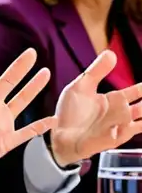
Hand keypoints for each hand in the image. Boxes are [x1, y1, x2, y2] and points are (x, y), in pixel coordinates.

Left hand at [0, 49, 54, 192]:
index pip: (8, 80)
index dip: (20, 67)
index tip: (31, 53)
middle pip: (19, 92)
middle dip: (31, 79)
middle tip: (45, 67)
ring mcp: (4, 126)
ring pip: (25, 107)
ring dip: (35, 94)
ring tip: (47, 84)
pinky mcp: (8, 142)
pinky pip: (28, 132)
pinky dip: (41, 127)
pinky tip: (53, 120)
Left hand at [49, 50, 141, 166]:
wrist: (58, 135)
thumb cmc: (70, 112)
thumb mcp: (81, 86)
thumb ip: (96, 71)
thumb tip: (110, 53)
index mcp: (113, 100)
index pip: (135, 93)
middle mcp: (119, 114)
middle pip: (141, 108)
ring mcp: (118, 127)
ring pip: (137, 117)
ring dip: (138, 111)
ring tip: (136, 108)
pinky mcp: (113, 139)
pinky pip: (125, 132)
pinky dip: (127, 127)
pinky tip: (121, 125)